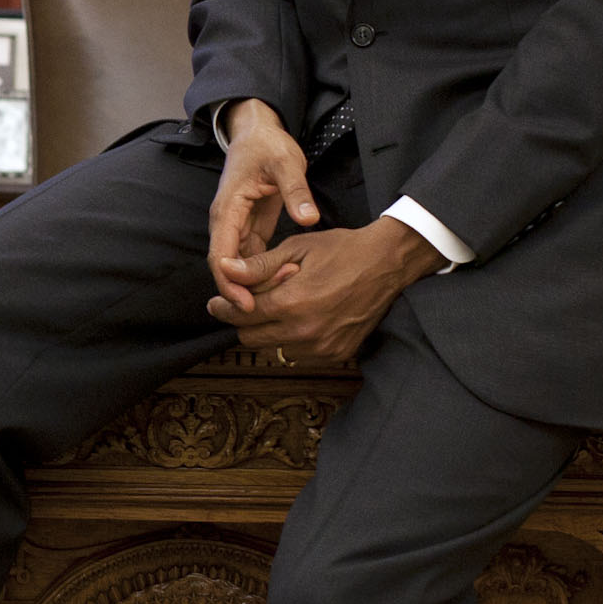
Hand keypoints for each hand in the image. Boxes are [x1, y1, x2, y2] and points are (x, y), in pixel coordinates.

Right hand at [205, 99, 321, 319]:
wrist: (258, 133)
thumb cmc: (267, 145)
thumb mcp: (285, 163)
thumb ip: (296, 191)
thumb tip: (308, 218)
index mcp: (226, 210)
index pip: (219, 256)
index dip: (230, 284)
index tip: (247, 305)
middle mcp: (226, 223)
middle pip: (228, 268)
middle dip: (245, 291)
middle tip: (276, 306)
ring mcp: (236, 228)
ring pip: (239, 267)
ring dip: (257, 284)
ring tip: (286, 295)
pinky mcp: (249, 230)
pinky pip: (251, 260)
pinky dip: (264, 273)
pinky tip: (286, 282)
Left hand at [207, 218, 440, 366]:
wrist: (387, 263)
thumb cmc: (341, 250)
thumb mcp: (296, 248)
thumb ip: (258, 266)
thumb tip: (225, 270)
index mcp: (292, 303)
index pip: (241, 315)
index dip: (223, 309)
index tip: (215, 304)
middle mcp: (305, 332)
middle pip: (251, 339)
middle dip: (244, 321)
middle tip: (247, 304)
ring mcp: (322, 348)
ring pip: (274, 349)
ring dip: (270, 332)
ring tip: (283, 306)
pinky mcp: (336, 355)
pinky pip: (299, 354)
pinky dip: (294, 340)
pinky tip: (303, 317)